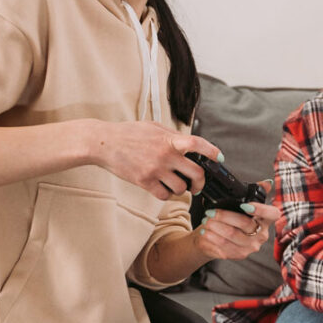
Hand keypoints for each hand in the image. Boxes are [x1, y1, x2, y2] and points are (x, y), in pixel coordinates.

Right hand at [92, 121, 221, 199]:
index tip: (219, 157)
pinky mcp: (144, 181)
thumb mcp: (153, 127)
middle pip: (196, 173)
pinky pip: (164, 195)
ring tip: (175, 185)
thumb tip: (190, 145)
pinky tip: (162, 188)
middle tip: (198, 185)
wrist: (104, 143)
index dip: (212, 151)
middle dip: (201, 182)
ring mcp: (155, 169)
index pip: (197, 144)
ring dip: (181, 189)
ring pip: (181, 188)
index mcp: (169, 139)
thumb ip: (172, 136)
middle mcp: (165, 155)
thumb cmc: (128, 133)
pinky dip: (166, 194)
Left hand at [195, 182, 280, 259]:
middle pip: (244, 223)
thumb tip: (267, 183)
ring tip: (206, 221)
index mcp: (266, 220)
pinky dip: (212, 237)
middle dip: (224, 215)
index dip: (261, 209)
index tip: (245, 205)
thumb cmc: (231, 220)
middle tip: (211, 212)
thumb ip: (254, 193)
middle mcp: (262, 234)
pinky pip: (224, 246)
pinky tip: (206, 232)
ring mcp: (251, 246)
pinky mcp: (239, 254)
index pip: (272, 214)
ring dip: (215, 226)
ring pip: (231, 235)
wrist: (219, 239)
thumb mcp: (241, 205)